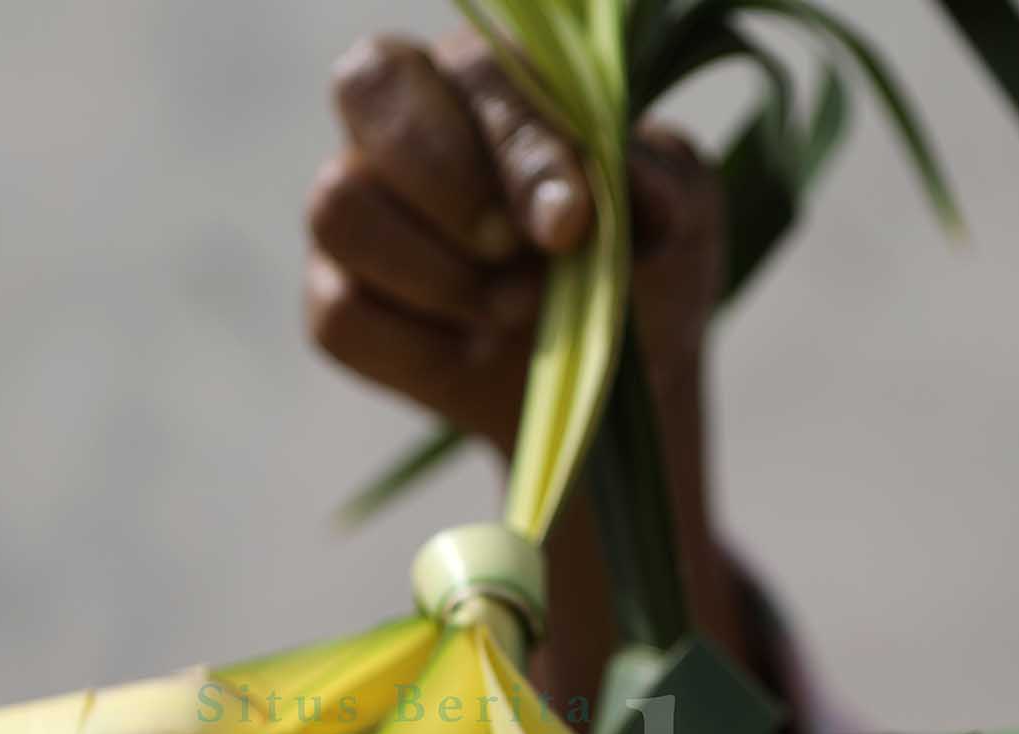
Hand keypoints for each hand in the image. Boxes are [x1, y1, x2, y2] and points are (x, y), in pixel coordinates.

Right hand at [306, 31, 723, 453]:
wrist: (616, 382)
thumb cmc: (643, 266)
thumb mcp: (681, 217)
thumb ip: (659, 182)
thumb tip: (629, 182)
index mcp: (490, 77)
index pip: (474, 67)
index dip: (516, 144)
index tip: (569, 225)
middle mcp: (406, 121)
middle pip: (365, 86)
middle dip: (451, 188)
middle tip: (519, 258)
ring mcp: (360, 209)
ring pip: (339, 206)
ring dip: (437, 275)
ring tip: (514, 311)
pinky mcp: (337, 298)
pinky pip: (339, 313)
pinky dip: (417, 347)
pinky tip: (473, 354)